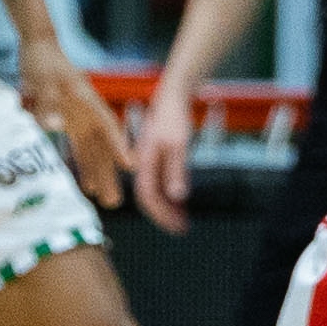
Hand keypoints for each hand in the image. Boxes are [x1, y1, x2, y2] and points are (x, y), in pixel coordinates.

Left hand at [29, 54, 129, 210]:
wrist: (37, 45)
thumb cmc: (42, 60)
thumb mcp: (42, 80)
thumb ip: (47, 103)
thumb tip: (55, 127)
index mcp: (86, 99)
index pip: (107, 125)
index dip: (118, 145)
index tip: (129, 165)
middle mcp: (87, 111)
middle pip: (101, 146)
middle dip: (108, 173)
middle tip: (113, 201)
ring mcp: (80, 116)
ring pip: (92, 150)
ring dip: (98, 172)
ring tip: (104, 199)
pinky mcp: (69, 118)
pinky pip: (79, 145)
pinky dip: (82, 162)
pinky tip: (85, 182)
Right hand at [134, 74, 201, 232]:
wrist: (172, 96)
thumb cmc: (174, 118)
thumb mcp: (179, 145)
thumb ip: (176, 171)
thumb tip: (176, 197)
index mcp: (144, 162)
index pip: (148, 196)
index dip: (161, 214)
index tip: (175, 226)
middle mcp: (143, 164)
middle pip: (150, 197)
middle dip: (164, 215)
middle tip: (181, 229)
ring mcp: (149, 161)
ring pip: (155, 191)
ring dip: (168, 207)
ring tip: (183, 220)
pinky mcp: (157, 157)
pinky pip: (161, 181)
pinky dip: (170, 194)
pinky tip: (181, 201)